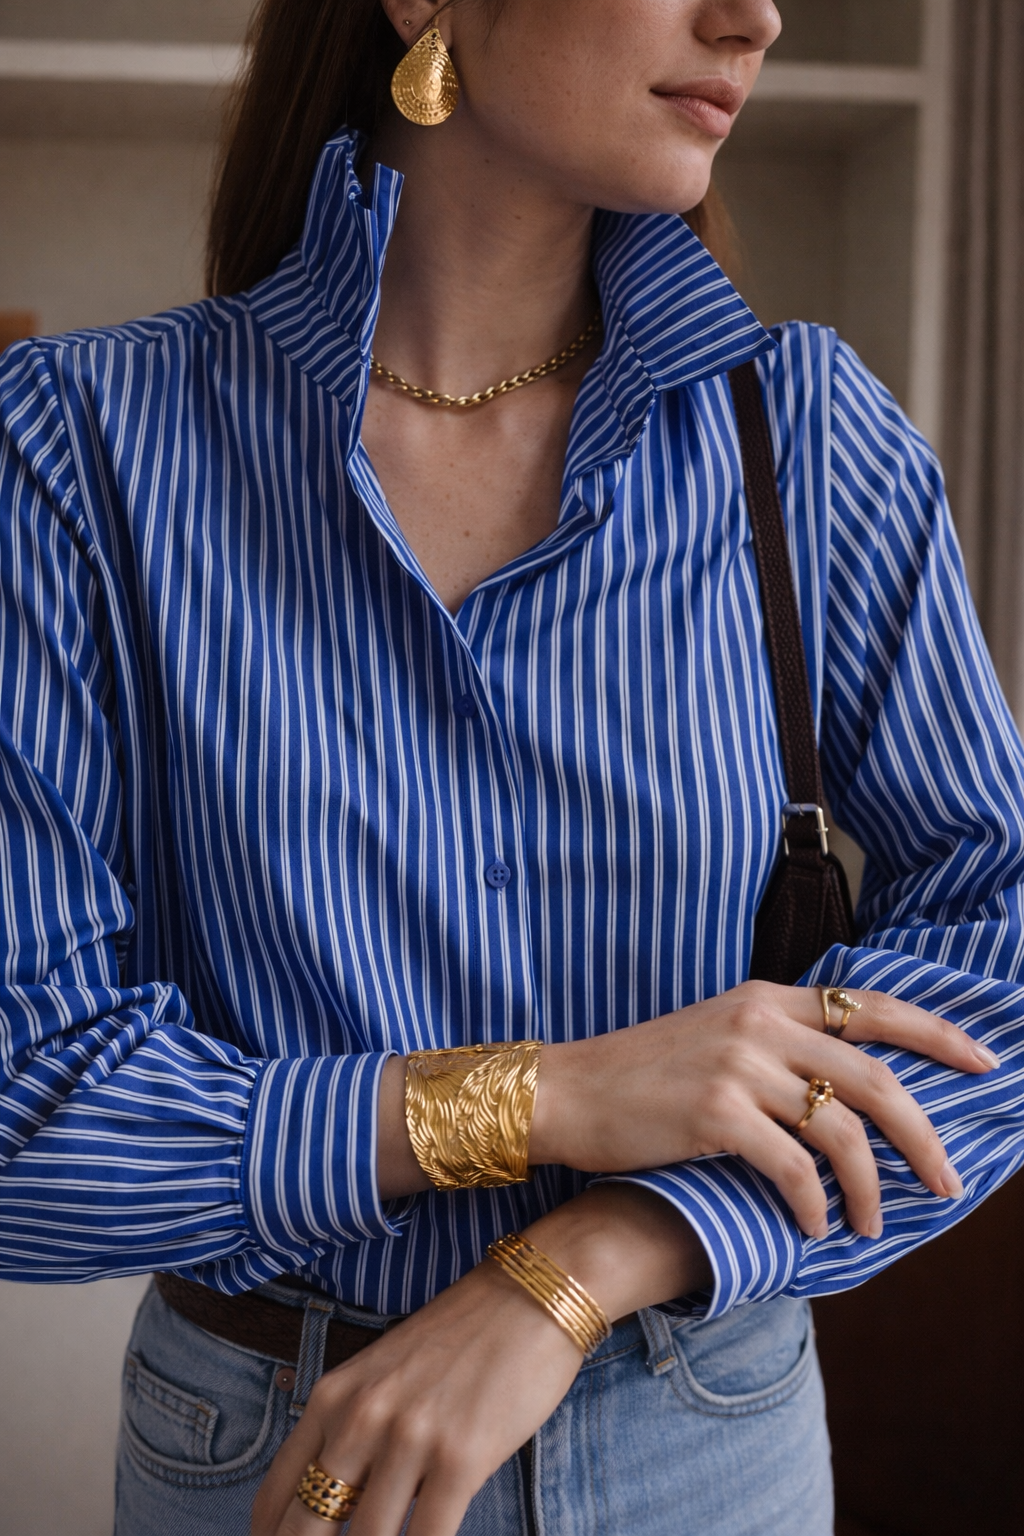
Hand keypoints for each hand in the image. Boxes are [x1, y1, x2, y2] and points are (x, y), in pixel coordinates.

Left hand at [252, 1186, 708, 1535]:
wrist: (531, 1295)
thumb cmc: (461, 1338)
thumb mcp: (384, 1374)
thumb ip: (352, 1432)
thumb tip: (333, 1507)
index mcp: (333, 1396)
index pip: (276, 1497)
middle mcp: (361, 1416)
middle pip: (308, 1527)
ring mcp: (409, 1436)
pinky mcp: (460, 1457)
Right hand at [529, 981, 999, 1238]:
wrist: (565, 1090)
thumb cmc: (640, 1074)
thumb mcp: (716, 1035)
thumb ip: (777, 1046)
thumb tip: (843, 1092)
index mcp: (767, 998)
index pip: (872, 1006)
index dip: (936, 1034)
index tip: (985, 1062)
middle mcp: (760, 1022)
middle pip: (875, 1077)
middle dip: (925, 1135)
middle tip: (949, 1181)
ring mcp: (738, 1064)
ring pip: (841, 1130)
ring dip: (869, 1188)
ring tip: (872, 1224)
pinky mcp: (715, 1112)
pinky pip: (792, 1168)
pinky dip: (812, 1205)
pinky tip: (812, 1227)